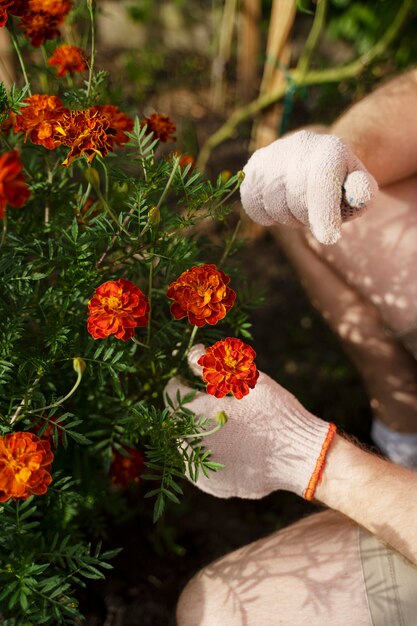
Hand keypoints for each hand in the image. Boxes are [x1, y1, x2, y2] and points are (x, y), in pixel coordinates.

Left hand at [164, 344, 335, 499]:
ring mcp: (203, 469)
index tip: (187, 379)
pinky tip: (221, 445)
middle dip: (183, 408)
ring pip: (182, 446)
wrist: (301, 456)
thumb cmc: (276, 413)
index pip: (172, 394)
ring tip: (212, 422)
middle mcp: (194, 444)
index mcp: (200, 414)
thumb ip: (214, 366)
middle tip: (202, 399)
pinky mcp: (213, 486)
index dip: (178, 383)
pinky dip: (203, 453)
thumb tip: (192, 352)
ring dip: (190, 431)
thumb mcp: (248, 381)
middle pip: (173, 421)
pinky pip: (197, 466)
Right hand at [240, 130, 377, 244]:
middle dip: (307, 219)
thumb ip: (363, 193)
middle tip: (316, 217)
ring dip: (288, 218)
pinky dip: (265, 215)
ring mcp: (274, 154)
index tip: (329, 238)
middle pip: (296, 199)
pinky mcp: (255, 165)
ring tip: (300, 208)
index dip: (324, 213)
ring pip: (273, 204)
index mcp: (331, 149)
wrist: (318, 161)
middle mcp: (300, 144)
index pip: (322, 183)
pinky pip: (252, 203)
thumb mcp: (361, 188)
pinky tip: (280, 207)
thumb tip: (358, 193)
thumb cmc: (343, 184)